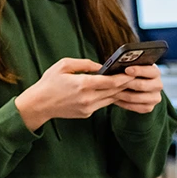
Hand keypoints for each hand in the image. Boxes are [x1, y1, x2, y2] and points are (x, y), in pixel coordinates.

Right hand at [15, 58, 133, 130]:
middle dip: (126, 84)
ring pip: (111, 99)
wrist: (39, 104)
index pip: (110, 82)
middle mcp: (88, 98)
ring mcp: (88, 108)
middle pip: (114, 91)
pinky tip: (114, 90)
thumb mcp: (63, 65)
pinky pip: (102, 103)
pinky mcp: (87, 113)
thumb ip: (84, 64)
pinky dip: (109, 97)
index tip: (132, 71)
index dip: (123, 77)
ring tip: (129, 83)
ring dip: (120, 91)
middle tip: (137, 76)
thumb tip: (101, 66)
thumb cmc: (49, 82)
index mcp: (82, 84)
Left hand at [113, 64, 163, 113]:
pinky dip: (124, 103)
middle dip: (126, 83)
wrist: (134, 86)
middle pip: (142, 85)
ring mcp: (155, 97)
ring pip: (137, 97)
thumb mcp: (131, 66)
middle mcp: (158, 85)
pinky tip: (115, 99)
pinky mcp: (149, 107)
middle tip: (113, 82)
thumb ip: (127, 65)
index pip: (150, 71)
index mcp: (155, 72)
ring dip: (122, 94)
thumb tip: (116, 66)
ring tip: (110, 91)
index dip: (138, 70)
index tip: (126, 69)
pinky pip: (135, 107)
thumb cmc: (130, 73)